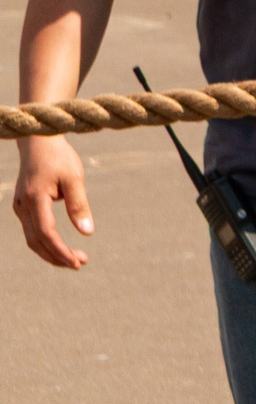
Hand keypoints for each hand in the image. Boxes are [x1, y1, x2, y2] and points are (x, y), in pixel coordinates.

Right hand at [13, 136, 94, 269]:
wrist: (38, 140)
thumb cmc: (59, 156)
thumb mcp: (74, 178)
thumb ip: (79, 205)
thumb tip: (87, 232)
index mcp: (35, 199)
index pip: (46, 233)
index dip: (60, 251)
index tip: (78, 262)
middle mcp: (23, 206)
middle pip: (36, 241)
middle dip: (57, 256)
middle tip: (81, 263)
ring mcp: (19, 206)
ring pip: (32, 238)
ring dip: (51, 251)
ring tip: (76, 258)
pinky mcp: (22, 205)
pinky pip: (32, 230)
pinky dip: (45, 242)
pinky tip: (61, 245)